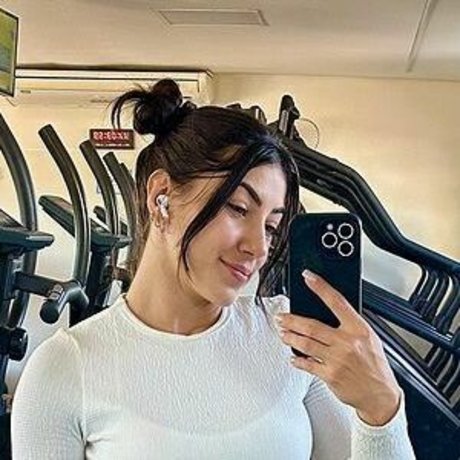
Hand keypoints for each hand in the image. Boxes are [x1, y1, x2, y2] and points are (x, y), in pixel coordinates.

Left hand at [276, 270, 400, 425]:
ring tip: (283, 333)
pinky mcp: (330, 375)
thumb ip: (349, 324)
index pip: (336, 302)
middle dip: (291, 320)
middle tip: (281, 317)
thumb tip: (328, 310)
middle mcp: (347, 342)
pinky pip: (307, 364)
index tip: (308, 277)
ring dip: (290, 337)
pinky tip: (293, 356)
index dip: (321, 287)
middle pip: (312, 325)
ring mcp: (337, 359)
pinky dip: (297, 359)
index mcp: (358, 329)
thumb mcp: (369, 338)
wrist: (380, 396)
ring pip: (305, 343)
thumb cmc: (375, 366)